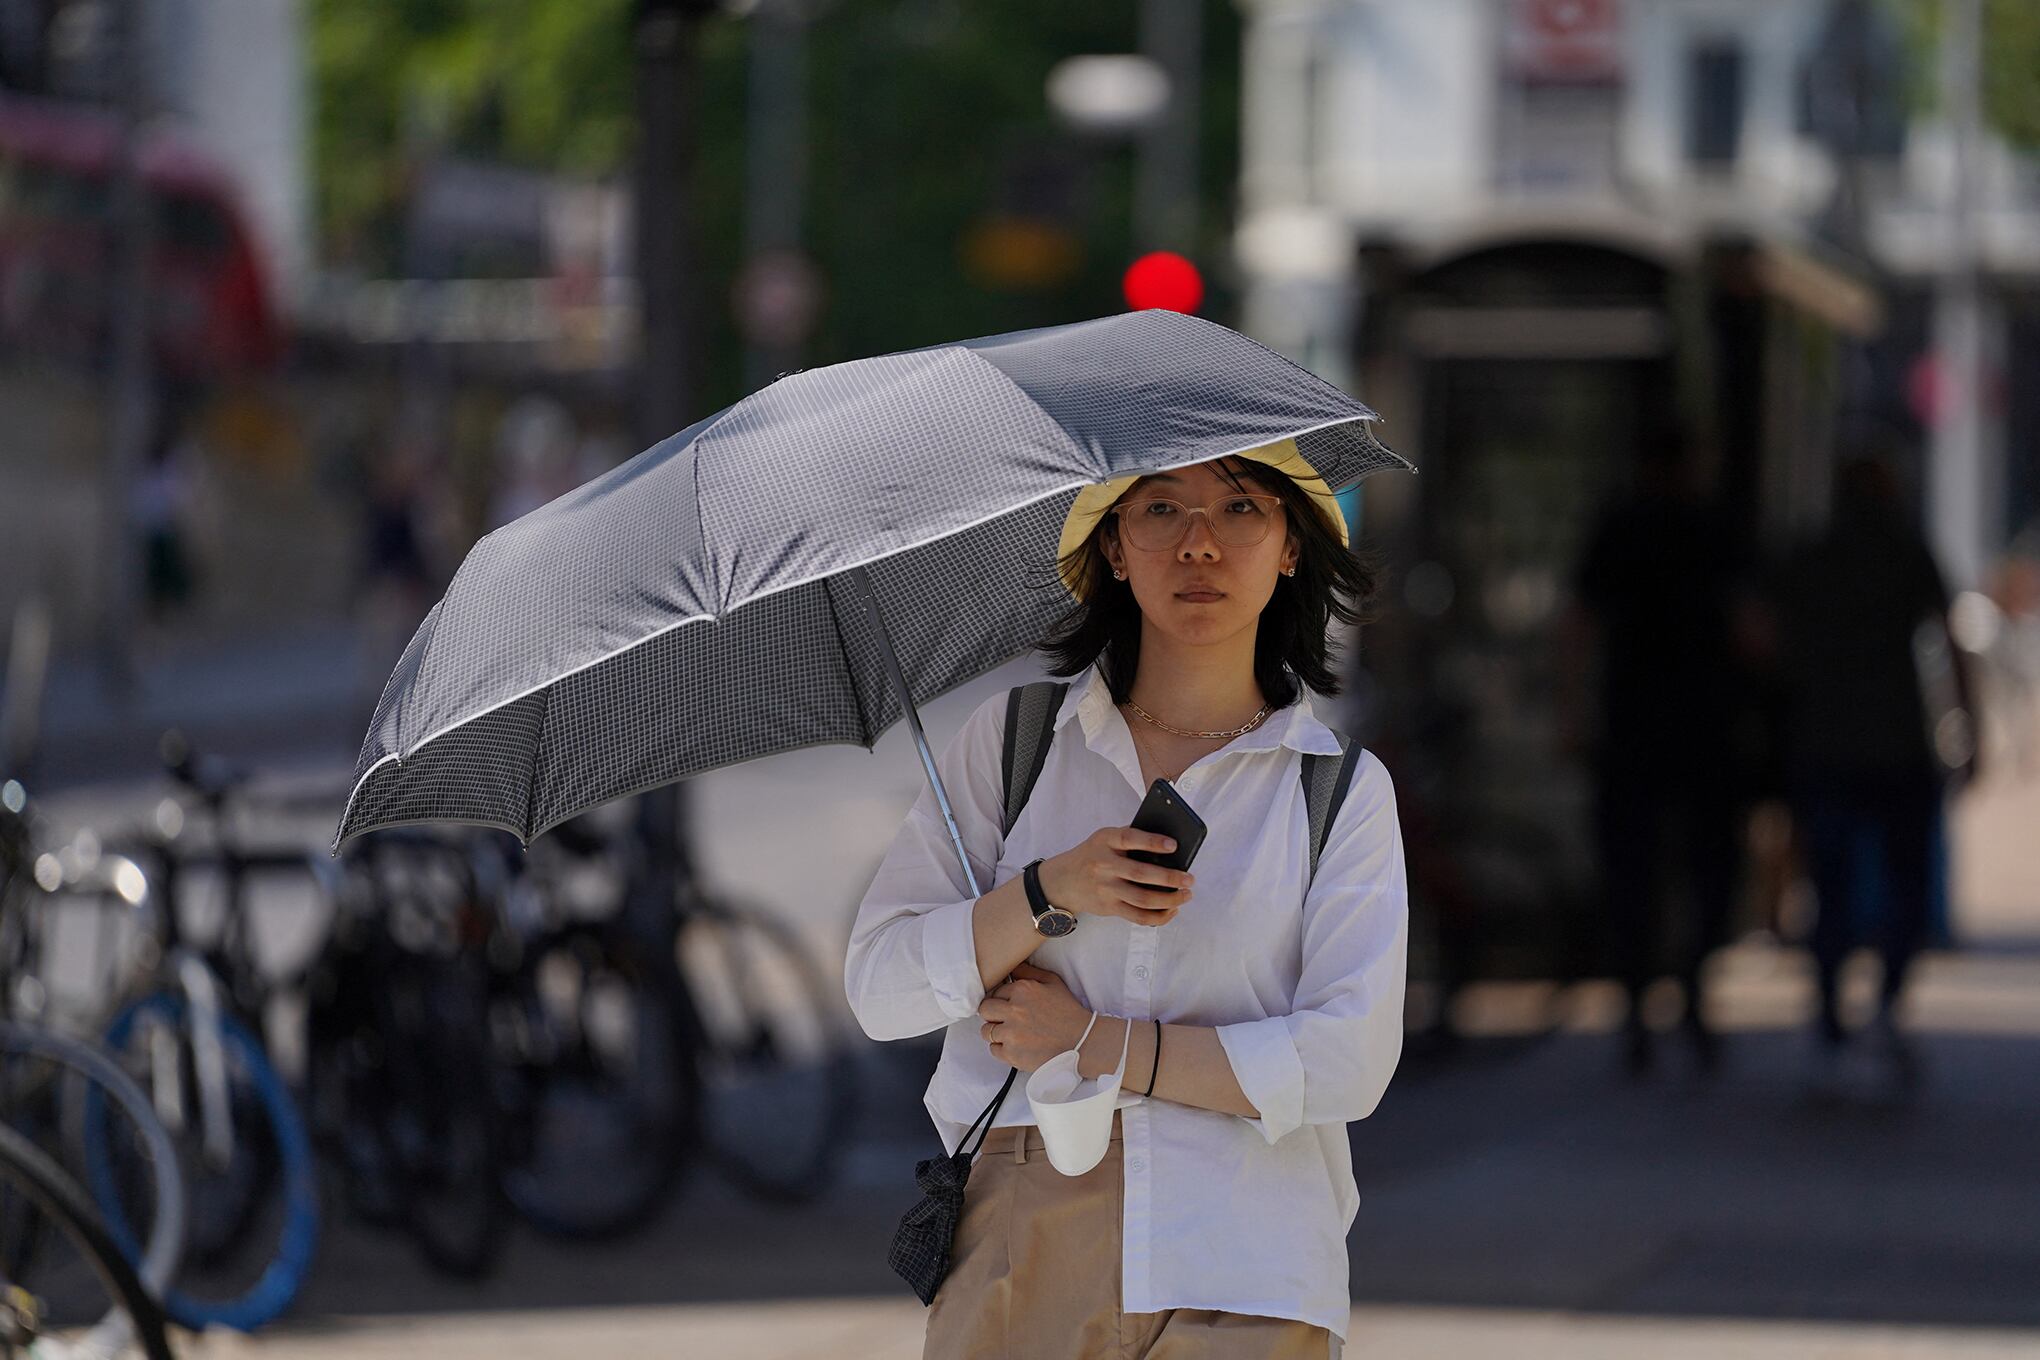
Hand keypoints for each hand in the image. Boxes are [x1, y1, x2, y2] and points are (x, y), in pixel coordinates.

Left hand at [977, 962, 1091, 1071]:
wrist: (1082, 1042)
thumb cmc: (1069, 1013)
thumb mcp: (1053, 983)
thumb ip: (1029, 972)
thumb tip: (1011, 968)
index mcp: (1023, 990)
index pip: (995, 991)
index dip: (1001, 999)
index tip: (1008, 1006)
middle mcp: (1014, 1010)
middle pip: (984, 1009)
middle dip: (992, 1014)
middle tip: (1004, 1019)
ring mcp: (1011, 1033)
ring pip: (986, 1031)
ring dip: (996, 1032)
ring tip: (1012, 1034)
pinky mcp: (1012, 1053)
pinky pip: (993, 1050)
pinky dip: (1002, 1049)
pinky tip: (1016, 1045)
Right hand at [1037, 826, 1192, 926]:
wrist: (1062, 881)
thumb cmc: (1093, 855)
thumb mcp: (1104, 839)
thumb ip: (1130, 838)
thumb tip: (1169, 848)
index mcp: (1105, 841)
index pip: (1129, 839)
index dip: (1152, 842)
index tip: (1174, 846)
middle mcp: (1104, 865)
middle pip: (1140, 874)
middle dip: (1170, 878)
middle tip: (1189, 879)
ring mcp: (1106, 889)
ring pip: (1142, 899)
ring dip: (1169, 900)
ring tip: (1186, 895)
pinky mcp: (1109, 907)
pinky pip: (1138, 917)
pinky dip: (1159, 917)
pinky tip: (1172, 910)